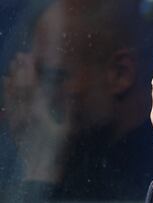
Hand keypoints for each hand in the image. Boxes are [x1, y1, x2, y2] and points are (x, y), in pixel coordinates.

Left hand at [4, 52, 70, 182]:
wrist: (42, 170)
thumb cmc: (60, 150)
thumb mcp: (70, 129)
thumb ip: (71, 107)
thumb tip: (74, 88)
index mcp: (38, 111)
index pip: (32, 85)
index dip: (30, 70)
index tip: (30, 55)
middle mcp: (24, 113)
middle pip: (20, 86)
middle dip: (20, 69)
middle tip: (20, 55)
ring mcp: (17, 120)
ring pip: (11, 95)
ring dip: (11, 78)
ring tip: (11, 65)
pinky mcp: (13, 127)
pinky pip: (6, 106)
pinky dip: (5, 93)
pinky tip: (4, 85)